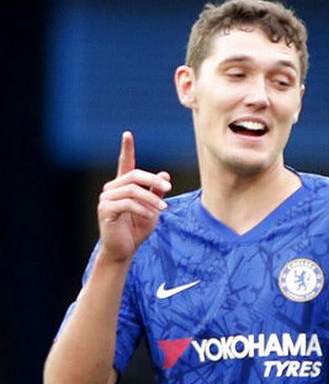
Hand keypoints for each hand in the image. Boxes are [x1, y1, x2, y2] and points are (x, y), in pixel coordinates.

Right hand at [97, 131, 171, 262]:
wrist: (124, 249)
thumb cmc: (137, 228)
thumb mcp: (153, 209)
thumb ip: (157, 192)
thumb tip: (165, 174)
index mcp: (123, 186)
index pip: (125, 163)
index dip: (126, 149)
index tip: (127, 134)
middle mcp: (112, 189)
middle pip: (133, 176)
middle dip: (153, 181)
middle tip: (169, 190)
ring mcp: (106, 199)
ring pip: (132, 190)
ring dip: (151, 199)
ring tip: (162, 210)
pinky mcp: (105, 210)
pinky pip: (126, 204)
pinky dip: (142, 208)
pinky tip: (150, 216)